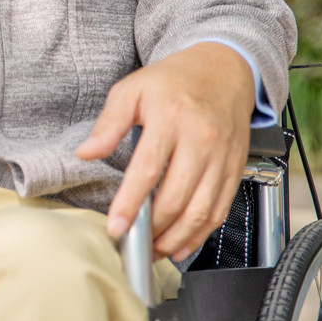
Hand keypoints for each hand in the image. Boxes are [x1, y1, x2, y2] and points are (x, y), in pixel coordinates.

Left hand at [77, 43, 255, 261]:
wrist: (222, 69)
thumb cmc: (174, 80)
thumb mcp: (131, 89)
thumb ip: (108, 124)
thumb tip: (86, 152)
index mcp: (171, 119)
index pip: (147, 171)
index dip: (131, 204)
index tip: (116, 227)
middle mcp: (201, 141)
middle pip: (176, 198)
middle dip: (153, 230)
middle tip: (133, 244)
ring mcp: (222, 158)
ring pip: (201, 211)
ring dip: (177, 239)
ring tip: (154, 251)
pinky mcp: (235, 169)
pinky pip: (220, 210)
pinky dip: (201, 234)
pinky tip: (182, 244)